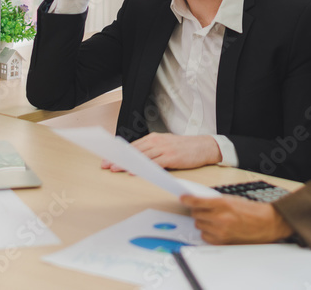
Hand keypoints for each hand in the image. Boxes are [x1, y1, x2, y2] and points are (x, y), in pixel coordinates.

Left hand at [101, 133, 222, 170]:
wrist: (204, 146)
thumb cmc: (184, 148)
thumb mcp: (166, 144)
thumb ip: (152, 150)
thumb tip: (136, 159)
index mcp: (155, 137)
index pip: (133, 145)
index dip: (119, 152)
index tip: (107, 158)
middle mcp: (157, 141)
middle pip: (134, 150)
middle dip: (118, 158)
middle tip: (106, 164)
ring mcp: (164, 149)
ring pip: (141, 156)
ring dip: (127, 163)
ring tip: (115, 168)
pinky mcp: (171, 157)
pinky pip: (154, 163)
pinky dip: (143, 167)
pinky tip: (134, 171)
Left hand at [181, 195, 293, 244]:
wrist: (267, 223)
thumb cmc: (252, 211)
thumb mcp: (233, 200)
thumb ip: (216, 201)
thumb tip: (201, 202)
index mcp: (223, 204)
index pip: (198, 202)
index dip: (188, 200)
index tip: (183, 198)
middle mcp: (220, 218)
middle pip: (196, 215)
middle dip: (198, 211)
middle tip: (204, 209)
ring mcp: (221, 231)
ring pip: (200, 225)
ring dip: (203, 222)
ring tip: (214, 219)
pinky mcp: (222, 241)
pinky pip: (205, 236)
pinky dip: (208, 232)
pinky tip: (216, 228)